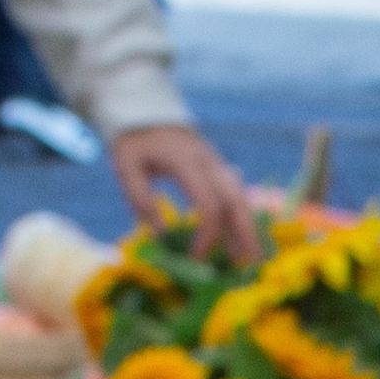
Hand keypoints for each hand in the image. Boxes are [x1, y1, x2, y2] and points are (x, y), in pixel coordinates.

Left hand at [111, 123, 261, 260]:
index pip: (209, 205)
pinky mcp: (219, 170)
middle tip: (250, 267)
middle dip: (245, 235)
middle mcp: (209, 163)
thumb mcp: (126, 166)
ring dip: (249, 230)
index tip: (196, 259)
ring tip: (253, 261)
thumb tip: (158, 234)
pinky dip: (242, 220)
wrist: (148, 112)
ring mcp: (218, 165)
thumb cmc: (135, 142)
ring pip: (242, 199)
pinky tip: (242, 243)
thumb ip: (140, 198)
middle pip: (236, 201)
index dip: (207, 235)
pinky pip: (237, 196)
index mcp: (187, 163)